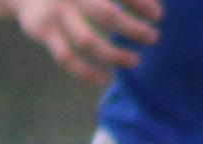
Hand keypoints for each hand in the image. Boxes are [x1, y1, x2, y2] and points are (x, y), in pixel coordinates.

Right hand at [0, 0, 160, 85]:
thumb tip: (153, 9)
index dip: (141, 4)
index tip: (159, 15)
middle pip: (106, 15)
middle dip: (132, 29)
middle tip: (153, 38)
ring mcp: (56, 14)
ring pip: (87, 41)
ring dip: (113, 54)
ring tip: (134, 60)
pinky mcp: (43, 31)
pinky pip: (66, 58)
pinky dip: (86, 72)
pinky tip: (104, 78)